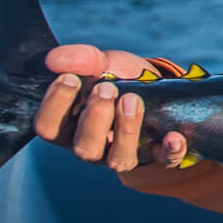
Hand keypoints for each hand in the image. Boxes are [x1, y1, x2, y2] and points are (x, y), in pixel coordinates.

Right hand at [32, 43, 187, 174]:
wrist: (156, 87)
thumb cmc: (118, 78)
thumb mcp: (101, 63)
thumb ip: (80, 60)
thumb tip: (53, 60)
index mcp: (69, 126)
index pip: (48, 127)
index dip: (55, 104)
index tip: (70, 78)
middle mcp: (92, 146)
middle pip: (84, 147)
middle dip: (95, 118)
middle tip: (106, 88)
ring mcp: (123, 154)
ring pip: (118, 159)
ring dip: (125, 130)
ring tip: (132, 100)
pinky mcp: (155, 155)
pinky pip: (162, 161)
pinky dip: (169, 151)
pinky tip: (174, 137)